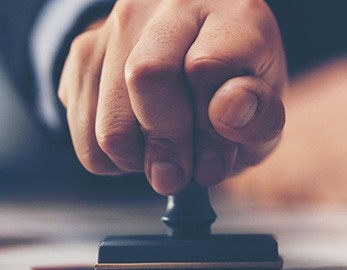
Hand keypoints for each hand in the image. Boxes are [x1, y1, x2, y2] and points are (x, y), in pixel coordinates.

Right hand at [57, 0, 286, 194]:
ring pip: (107, 111)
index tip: (214, 161)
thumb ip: (260, 115)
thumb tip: (226, 112)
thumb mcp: (266, 110)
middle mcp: (173, 3)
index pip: (206, 66)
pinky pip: (80, 123)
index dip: (209, 126)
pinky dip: (107, 155)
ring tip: (163, 161)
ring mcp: (121, 21)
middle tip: (178, 175)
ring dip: (134, 157)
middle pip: (146, 76)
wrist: (203, 66)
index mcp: (233, 11)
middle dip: (164, 143)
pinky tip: (138, 145)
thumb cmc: (239, 92)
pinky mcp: (84, 50)